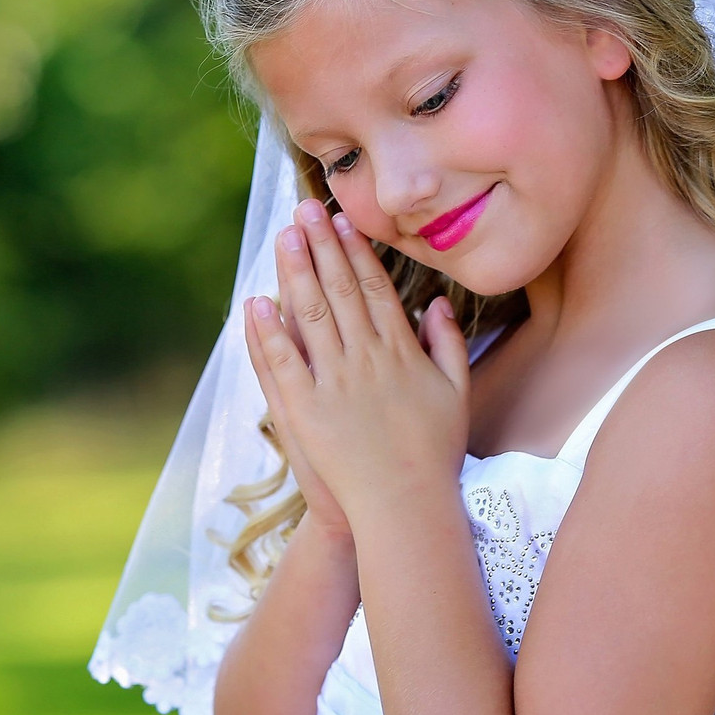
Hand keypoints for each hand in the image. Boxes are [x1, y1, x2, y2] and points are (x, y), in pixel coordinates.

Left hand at [243, 199, 470, 528]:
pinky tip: (257, 302)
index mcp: (402, 352)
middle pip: (340, 291)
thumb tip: (437, 303)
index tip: (344, 222)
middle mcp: (366, 359)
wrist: (406, 506)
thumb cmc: (435, 453)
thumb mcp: (457, 393)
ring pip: (311, 316)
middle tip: (305, 209)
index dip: (357, 253)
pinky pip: (283, 363)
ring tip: (283, 237)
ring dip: (295, 272)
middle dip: (322, 246)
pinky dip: (269, 332)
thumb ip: (449, 345)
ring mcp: (334, 384)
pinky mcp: (306, 411)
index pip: (375, 290)